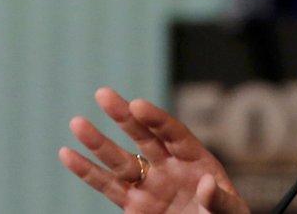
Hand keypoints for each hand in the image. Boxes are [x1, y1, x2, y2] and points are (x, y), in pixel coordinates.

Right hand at [59, 87, 249, 213]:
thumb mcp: (229, 210)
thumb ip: (218, 199)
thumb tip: (206, 184)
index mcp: (196, 160)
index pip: (174, 134)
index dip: (156, 119)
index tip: (138, 105)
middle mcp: (169, 167)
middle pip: (144, 137)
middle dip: (124, 117)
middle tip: (103, 93)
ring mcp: (150, 184)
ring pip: (121, 160)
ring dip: (98, 143)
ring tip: (77, 122)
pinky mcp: (134, 205)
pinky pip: (108, 187)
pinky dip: (87, 172)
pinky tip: (68, 154)